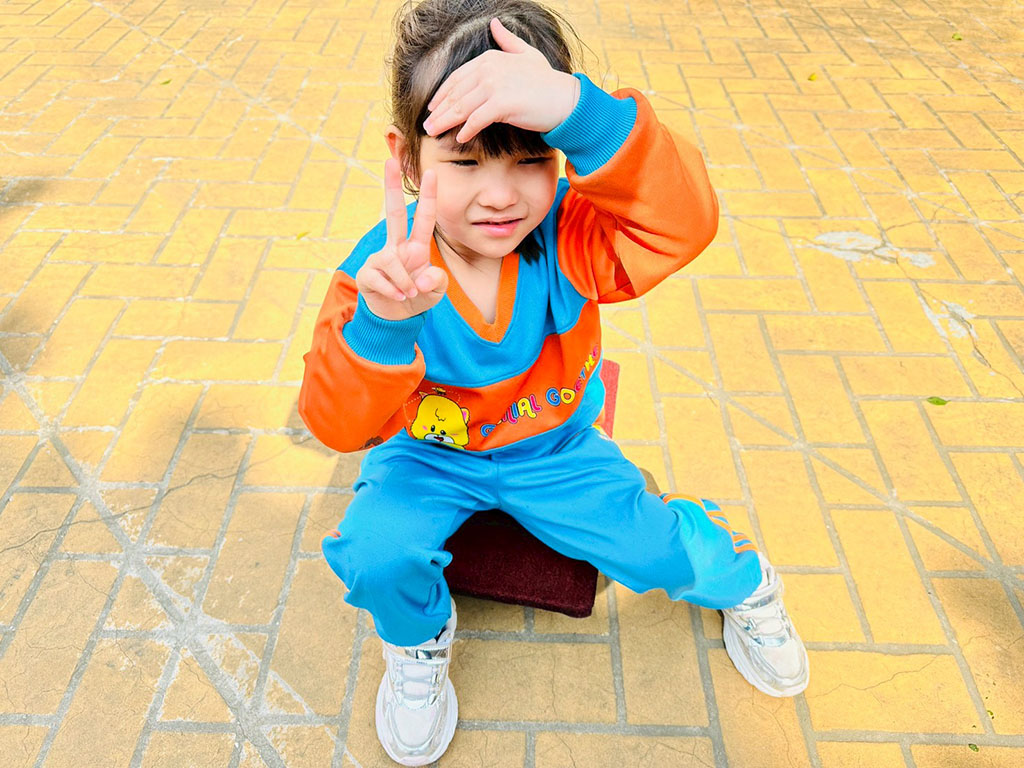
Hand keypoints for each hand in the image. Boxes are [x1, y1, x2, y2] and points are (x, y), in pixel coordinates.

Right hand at [355, 158, 447, 321]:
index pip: (424, 218)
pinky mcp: (367, 273)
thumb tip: (422, 278)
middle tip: (389, 160)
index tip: (433, 173)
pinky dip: (395, 292)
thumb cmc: (417, 297)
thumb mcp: (436, 292)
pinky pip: (382, 279)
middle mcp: (397, 247)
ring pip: (392, 262)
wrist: (395, 316)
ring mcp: (380, 258)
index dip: (429, 197)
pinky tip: (399, 299)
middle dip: (391, 187)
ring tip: (410, 295)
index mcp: (416, 246)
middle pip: (393, 213)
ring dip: (406, 283)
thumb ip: (437, 282)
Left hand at [423, 17, 579, 143]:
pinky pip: (477, 120)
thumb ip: (507, 40)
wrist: (565, 99)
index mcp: (491, 58)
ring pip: (461, 107)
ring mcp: (495, 86)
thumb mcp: (526, 54)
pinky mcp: (502, 104)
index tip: (433, 107)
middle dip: (439, 111)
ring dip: (445, 122)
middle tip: (427, 126)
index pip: (458, 77)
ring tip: (434, 133)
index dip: (442, 94)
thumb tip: (494, 23)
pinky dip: (467, 130)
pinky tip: (459, 139)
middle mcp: (490, 69)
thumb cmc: (547, 80)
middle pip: (456, 93)